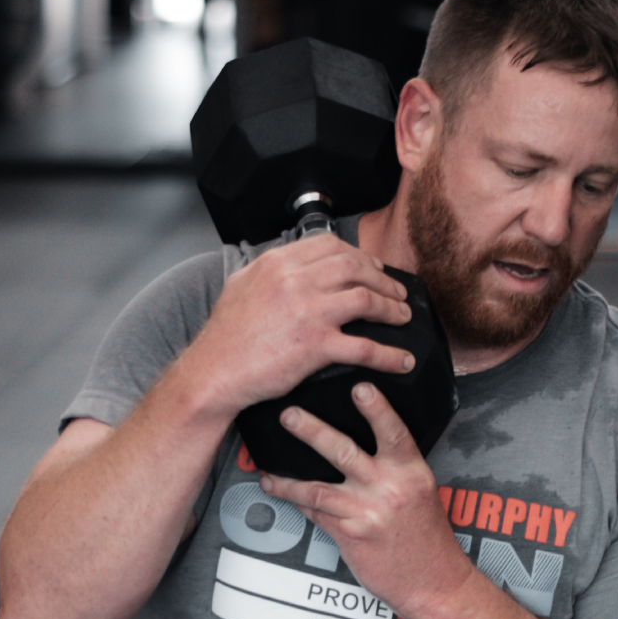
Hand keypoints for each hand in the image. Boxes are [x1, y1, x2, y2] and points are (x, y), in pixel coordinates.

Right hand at [178, 232, 416, 416]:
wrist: (214, 371)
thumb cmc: (225, 336)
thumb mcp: (242, 284)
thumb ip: (270, 270)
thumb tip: (291, 262)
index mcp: (279, 264)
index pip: (332, 246)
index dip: (360, 256)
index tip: (373, 268)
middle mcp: (296, 282)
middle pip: (356, 268)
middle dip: (384, 280)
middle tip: (396, 292)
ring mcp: (308, 313)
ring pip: (367, 300)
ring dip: (392, 309)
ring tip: (403, 317)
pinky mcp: (316, 346)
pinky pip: (365, 347)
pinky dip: (389, 354)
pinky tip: (401, 360)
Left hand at [258, 382, 472, 618]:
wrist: (434, 582)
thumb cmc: (426, 539)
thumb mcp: (420, 493)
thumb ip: (395, 469)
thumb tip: (364, 448)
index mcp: (412, 473)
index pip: (393, 433)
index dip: (377, 409)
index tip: (360, 388)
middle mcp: (390, 489)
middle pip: (343, 451)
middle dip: (312, 430)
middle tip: (289, 415)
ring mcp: (367, 512)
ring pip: (317, 487)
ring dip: (288, 478)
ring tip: (267, 467)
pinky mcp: (351, 535)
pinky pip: (316, 513)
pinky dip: (297, 503)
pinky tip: (281, 493)